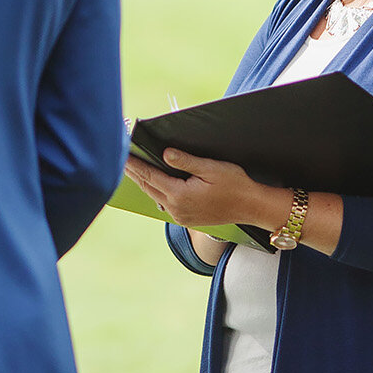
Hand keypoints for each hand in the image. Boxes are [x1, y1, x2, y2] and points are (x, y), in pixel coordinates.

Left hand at [124, 149, 287, 235]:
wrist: (251, 207)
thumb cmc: (235, 185)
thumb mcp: (211, 168)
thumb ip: (186, 161)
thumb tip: (164, 154)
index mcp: (180, 195)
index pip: (150, 176)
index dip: (135, 163)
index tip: (123, 153)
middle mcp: (176, 209)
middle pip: (148, 187)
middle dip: (134, 171)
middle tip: (121, 157)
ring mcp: (180, 216)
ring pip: (154, 195)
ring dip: (143, 181)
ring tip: (132, 167)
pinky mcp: (186, 219)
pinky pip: (164, 202)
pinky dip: (154, 189)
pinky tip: (151, 182)